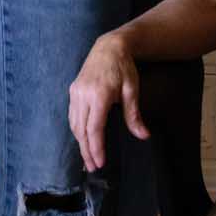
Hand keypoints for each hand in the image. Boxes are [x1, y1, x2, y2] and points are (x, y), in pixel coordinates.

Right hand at [68, 33, 145, 171]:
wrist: (109, 46)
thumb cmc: (123, 67)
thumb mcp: (132, 90)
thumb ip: (134, 114)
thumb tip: (143, 136)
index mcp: (98, 94)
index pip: (94, 128)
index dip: (96, 148)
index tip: (99, 163)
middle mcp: (83, 94)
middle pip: (81, 130)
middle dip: (86, 150)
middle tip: (92, 168)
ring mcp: (75, 92)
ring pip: (74, 124)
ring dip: (80, 142)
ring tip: (87, 158)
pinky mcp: (73, 90)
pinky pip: (72, 115)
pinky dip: (77, 130)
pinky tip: (83, 139)